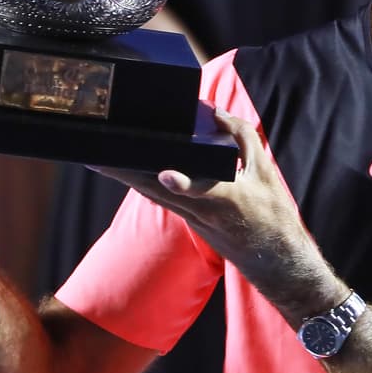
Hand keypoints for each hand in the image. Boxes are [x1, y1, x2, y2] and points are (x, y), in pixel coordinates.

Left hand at [92, 110, 344, 314]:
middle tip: (97, 157)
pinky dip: (142, 184)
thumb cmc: (272, 215)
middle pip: (158, 192)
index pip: (202, 193)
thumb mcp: (266, 172)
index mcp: (227, 200)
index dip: (184, 185)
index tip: (166, 174)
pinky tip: (125, 171)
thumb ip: (242, 138)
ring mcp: (192, 219)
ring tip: (99, 161)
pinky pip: (161, 199)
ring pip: (154, 196)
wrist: (274, 261)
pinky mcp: (188, 221)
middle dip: (127, 174)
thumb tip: (215, 111)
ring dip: (126, 179)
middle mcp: (202, 213)